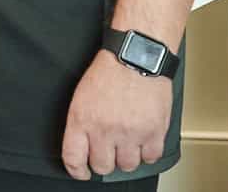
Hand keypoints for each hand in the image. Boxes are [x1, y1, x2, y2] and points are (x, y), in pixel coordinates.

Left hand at [61, 48, 171, 179]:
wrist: (136, 55)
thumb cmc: (110, 70)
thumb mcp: (82, 95)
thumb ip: (81, 123)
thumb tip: (81, 146)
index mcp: (82, 119)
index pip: (73, 159)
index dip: (77, 170)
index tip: (82, 171)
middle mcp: (105, 129)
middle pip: (102, 166)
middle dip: (104, 162)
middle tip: (108, 152)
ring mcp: (130, 133)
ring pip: (127, 166)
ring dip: (127, 157)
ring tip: (127, 142)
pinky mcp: (153, 132)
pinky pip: (150, 158)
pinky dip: (147, 152)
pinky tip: (143, 140)